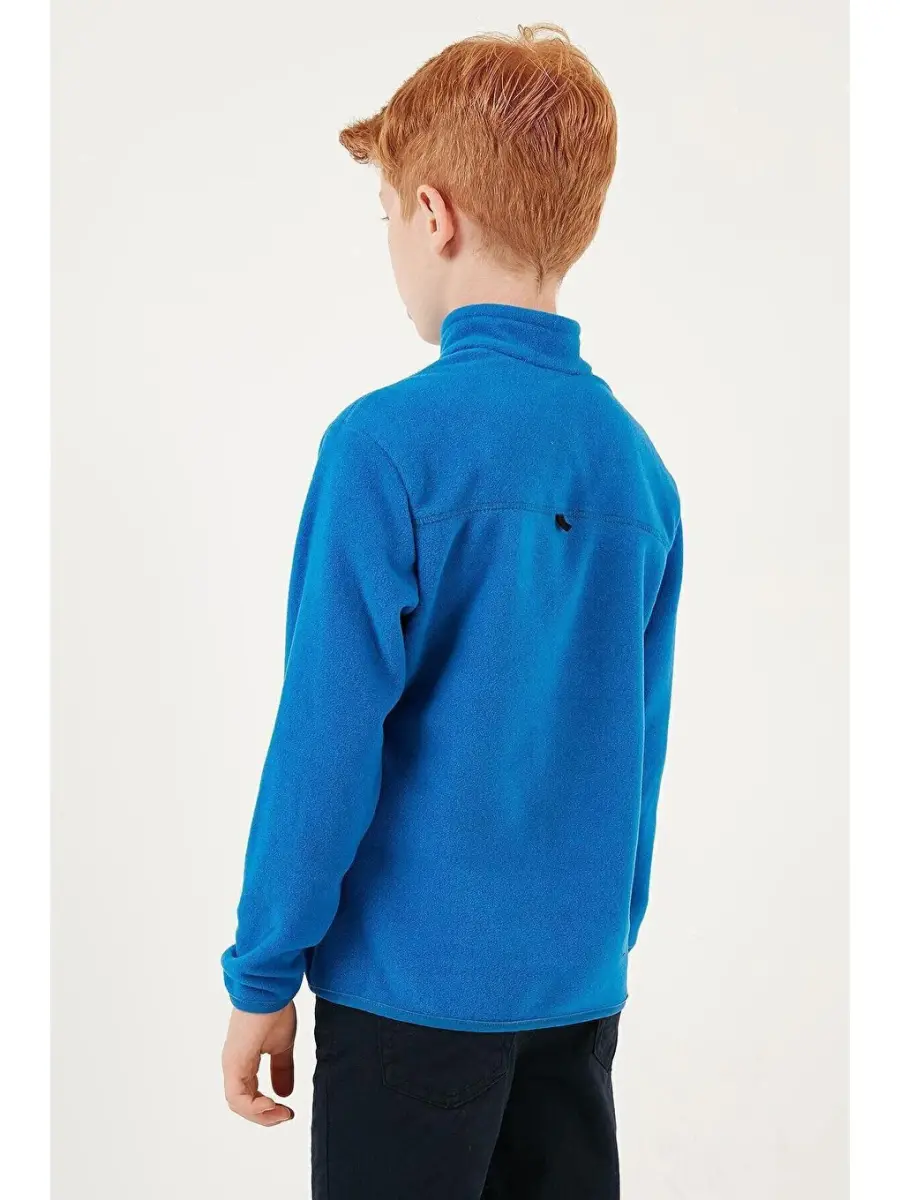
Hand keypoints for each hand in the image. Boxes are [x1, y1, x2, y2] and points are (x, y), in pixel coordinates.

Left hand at [222, 1001, 296, 1124]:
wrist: (271, 987)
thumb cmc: (275, 1009)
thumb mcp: (282, 1045)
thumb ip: (281, 1069)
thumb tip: (284, 1093)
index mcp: (243, 1062)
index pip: (248, 1096)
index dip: (267, 1110)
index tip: (287, 1111)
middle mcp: (233, 1065)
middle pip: (241, 1104)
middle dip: (265, 1117)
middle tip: (285, 1116)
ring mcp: (232, 1064)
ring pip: (237, 1103)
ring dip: (260, 1115)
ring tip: (281, 1113)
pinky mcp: (234, 1062)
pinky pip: (237, 1096)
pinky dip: (253, 1107)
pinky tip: (271, 1104)